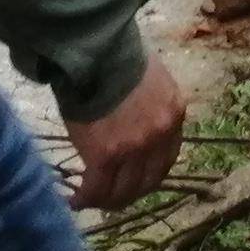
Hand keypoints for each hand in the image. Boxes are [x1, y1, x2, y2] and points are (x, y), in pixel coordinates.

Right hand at [66, 53, 189, 211]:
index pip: (167, 157)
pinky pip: (96, 188)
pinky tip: (75, 201)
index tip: (134, 180)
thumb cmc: (115, 54)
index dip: (148, 174)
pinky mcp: (106, 155)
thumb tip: (129, 119)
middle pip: (148, 180)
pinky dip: (85, 199)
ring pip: (123, 191)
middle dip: (130, 193)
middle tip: (112, 197)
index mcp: (174, 112)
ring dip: (107, 201)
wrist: (96, 49)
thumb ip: (147, 104)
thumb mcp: (148, 77)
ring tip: (91, 201)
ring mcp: (135, 148)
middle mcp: (160, 134)